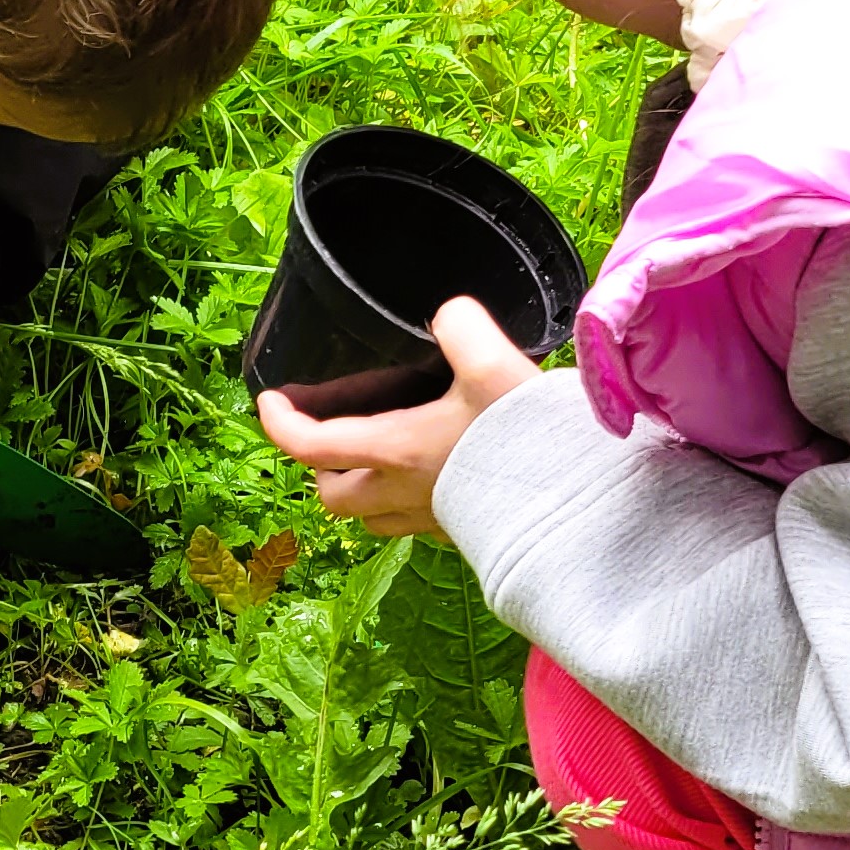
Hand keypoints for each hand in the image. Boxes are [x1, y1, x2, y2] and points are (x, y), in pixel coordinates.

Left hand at [256, 298, 536, 537]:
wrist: (579, 509)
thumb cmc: (526, 441)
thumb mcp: (492, 365)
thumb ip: (461, 326)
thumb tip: (449, 315)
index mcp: (395, 451)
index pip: (310, 446)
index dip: (280, 423)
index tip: (270, 402)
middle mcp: (403, 493)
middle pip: (333, 496)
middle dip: (321, 468)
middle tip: (329, 435)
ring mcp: (433, 520)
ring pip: (371, 518)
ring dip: (362, 491)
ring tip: (374, 458)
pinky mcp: (464, 534)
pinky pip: (415, 524)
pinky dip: (407, 502)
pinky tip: (434, 475)